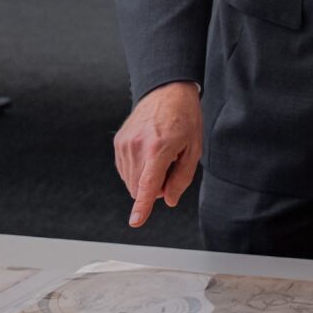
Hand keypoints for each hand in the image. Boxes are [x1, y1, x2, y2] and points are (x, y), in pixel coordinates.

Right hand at [112, 81, 202, 227]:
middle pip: (139, 188)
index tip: (135, 221)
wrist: (166, 92)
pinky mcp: (118, 143)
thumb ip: (182, 178)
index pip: (149, 184)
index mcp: (159, 148)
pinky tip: (148, 153)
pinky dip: (137, 170)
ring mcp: (124, 144)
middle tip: (170, 167)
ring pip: (131, 182)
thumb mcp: (193, 149)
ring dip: (145, 179)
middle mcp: (137, 146)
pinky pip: (125, 171)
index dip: (143, 205)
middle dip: (155, 188)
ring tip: (159, 155)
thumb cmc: (184, 119)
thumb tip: (169, 200)